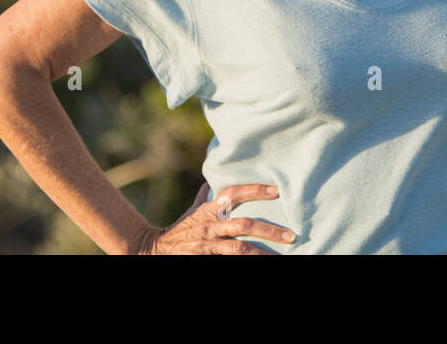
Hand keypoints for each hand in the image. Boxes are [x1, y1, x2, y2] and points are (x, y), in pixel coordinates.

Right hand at [131, 183, 294, 254]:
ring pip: (240, 248)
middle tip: (291, 235)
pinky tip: (261, 261)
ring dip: (262, 253)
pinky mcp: (205, 258)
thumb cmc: (180, 230)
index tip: (277, 190)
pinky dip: (246, 261)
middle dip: (269, 230)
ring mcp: (208, 244)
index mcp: (210, 209)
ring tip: (281, 256)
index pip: (234, 193)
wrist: (155, 250)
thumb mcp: (192, 212)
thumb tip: (210, 184)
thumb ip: (204, 198)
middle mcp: (210, 225)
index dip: (255, 190)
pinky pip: (230, 261)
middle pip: (244, 225)